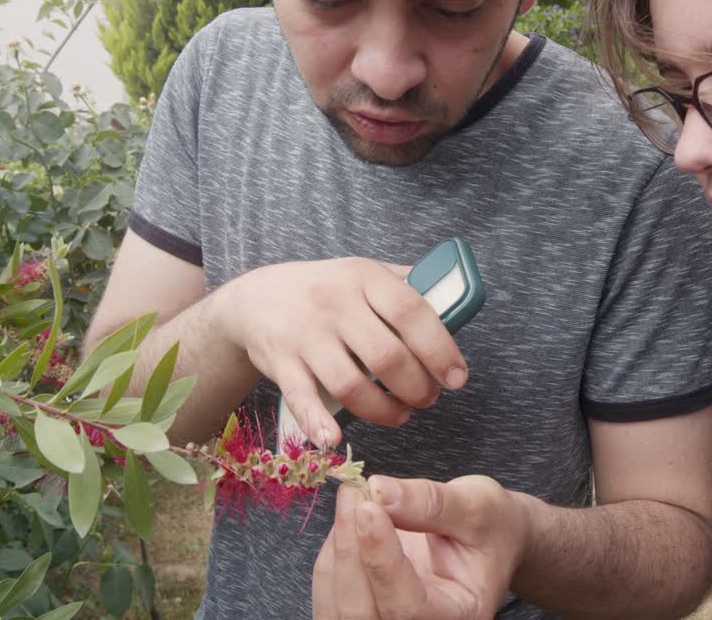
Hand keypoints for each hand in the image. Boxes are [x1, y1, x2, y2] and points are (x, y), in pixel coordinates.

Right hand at [217, 258, 467, 445]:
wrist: (254, 299)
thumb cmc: (323, 289)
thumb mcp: (363, 272)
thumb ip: (405, 283)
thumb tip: (455, 299)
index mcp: (364, 277)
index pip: (412, 312)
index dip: (440, 349)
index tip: (456, 378)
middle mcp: (335, 304)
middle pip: (386, 356)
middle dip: (416, 388)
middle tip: (426, 399)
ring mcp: (305, 334)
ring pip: (351, 384)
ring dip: (383, 410)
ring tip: (399, 415)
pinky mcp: (280, 363)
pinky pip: (302, 398)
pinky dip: (318, 423)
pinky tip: (334, 439)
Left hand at [312, 475, 529, 619]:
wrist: (488, 536)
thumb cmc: (491, 524)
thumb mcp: (476, 505)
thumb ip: (430, 502)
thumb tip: (379, 490)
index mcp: (459, 615)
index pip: (406, 606)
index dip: (380, 558)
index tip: (369, 506)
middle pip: (363, 614)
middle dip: (350, 551)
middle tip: (354, 494)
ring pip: (338, 608)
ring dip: (336, 550)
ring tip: (353, 499)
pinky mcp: (368, 609)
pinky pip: (330, 596)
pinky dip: (331, 556)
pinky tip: (350, 520)